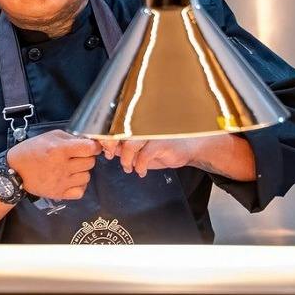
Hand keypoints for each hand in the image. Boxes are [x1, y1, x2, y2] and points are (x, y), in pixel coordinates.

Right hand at [7, 130, 98, 201]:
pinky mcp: (59, 194)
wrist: (14, 171)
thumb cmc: (31, 151)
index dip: (93, 146)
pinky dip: (79, 186)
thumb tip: (87, 141)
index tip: (91, 146)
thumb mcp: (49, 136)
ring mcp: (61, 182)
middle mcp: (62, 167)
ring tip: (72, 168)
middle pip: (90, 163)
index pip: (89, 149)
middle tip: (78, 156)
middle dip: (87, 158)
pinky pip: (81, 191)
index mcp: (59, 150)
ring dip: (82, 171)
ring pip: (87, 177)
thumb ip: (69, 137)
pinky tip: (71, 179)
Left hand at [100, 136, 250, 179]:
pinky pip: (145, 155)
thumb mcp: (141, 148)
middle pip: (119, 131)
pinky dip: (140, 166)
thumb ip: (125, 147)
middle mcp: (144, 124)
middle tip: (110, 155)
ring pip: (130, 143)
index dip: (105, 135)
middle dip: (111, 144)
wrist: (190, 146)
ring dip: (126, 158)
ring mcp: (153, 132)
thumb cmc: (165, 146)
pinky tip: (141, 171)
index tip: (103, 147)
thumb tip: (107, 149)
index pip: (116, 125)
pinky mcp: (162, 142)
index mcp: (138, 123)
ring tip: (128, 167)